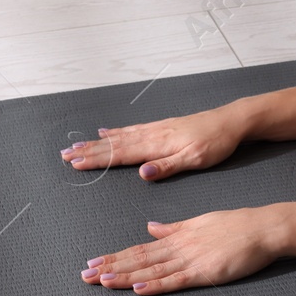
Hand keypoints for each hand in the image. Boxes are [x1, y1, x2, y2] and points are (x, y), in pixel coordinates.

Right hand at [60, 107, 244, 180]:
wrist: (230, 121)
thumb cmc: (216, 143)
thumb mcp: (196, 159)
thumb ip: (168, 166)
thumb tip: (143, 173)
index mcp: (158, 145)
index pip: (121, 154)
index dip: (98, 159)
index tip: (76, 163)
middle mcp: (153, 135)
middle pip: (114, 144)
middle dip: (89, 151)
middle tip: (65, 155)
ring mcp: (156, 129)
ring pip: (120, 136)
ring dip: (97, 142)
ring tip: (78, 145)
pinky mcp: (162, 126)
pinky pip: (132, 129)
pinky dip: (115, 131)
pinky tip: (106, 131)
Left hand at [80, 207, 285, 294]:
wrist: (262, 227)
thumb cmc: (235, 225)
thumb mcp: (199, 222)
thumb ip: (174, 228)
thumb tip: (151, 227)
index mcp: (176, 237)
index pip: (139, 249)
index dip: (115, 257)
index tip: (94, 263)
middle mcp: (178, 248)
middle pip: (139, 259)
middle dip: (111, 268)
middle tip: (86, 276)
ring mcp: (191, 260)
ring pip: (152, 269)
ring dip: (126, 276)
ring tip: (103, 281)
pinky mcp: (205, 272)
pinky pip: (176, 280)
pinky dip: (156, 284)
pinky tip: (138, 288)